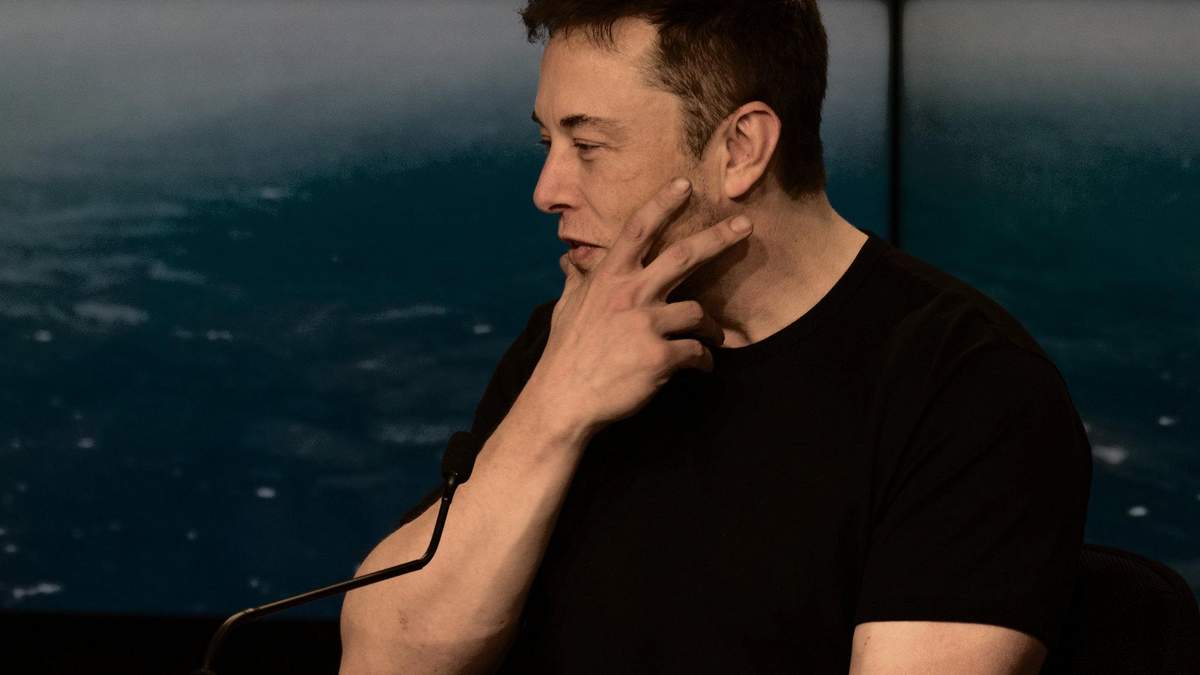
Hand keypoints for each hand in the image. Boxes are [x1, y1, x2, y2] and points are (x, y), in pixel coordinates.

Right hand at [522, 177, 752, 442]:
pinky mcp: (660, 357)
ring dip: (712, 328)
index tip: (684, 184)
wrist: (564, 401)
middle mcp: (629, 294)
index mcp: (607, 278)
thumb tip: (570, 258)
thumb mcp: (566, 308)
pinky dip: (704, 360)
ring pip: (698, 313)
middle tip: (745, 224)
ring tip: (714, 338)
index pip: (638, 229)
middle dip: (719, 237)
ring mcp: (646, 325)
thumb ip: (576, 279)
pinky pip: (698, 352)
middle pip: (684, 256)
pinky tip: (701, 367)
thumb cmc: (565, 354)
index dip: (662, 203)